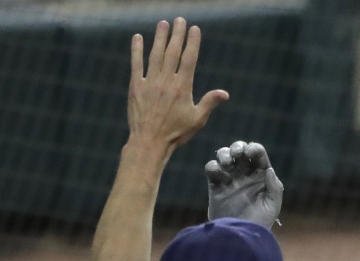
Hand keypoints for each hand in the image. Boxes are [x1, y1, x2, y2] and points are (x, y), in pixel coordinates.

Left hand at [127, 17, 228, 154]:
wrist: (150, 142)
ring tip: (163, 23)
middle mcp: (166, 81)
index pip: (189, 59)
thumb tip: (224, 93)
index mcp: (182, 87)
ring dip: (159, 38)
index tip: (194, 29)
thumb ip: (209, 102)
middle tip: (180, 20)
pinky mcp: (135, 86)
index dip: (192, 42)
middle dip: (177, 34)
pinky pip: (136, 64)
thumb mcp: (197, 119)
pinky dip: (136, 50)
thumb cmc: (176, 133)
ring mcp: (150, 82)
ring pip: (155, 54)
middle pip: (173, 52)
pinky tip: (138, 38)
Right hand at [205, 140, 283, 228]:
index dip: (254, 149)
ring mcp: (230, 178)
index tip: (251, 153)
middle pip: (240, 150)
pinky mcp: (216, 185)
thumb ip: (274, 187)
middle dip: (237, 147)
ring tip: (226, 163)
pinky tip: (218, 174)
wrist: (239, 237)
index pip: (258, 154)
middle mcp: (245, 173)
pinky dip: (213, 166)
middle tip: (237, 154)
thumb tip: (269, 170)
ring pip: (224, 155)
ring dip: (224, 153)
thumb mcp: (272, 206)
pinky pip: (212, 169)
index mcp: (261, 175)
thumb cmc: (259, 223)